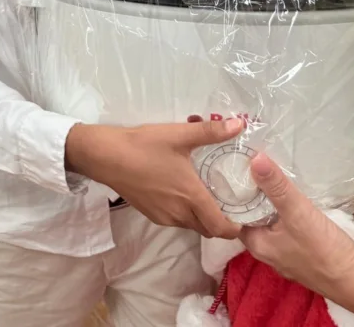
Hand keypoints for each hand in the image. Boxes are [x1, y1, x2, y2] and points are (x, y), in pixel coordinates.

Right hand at [66, 118, 243, 238]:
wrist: (107, 156)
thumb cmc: (145, 145)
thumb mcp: (180, 134)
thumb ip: (211, 132)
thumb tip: (240, 125)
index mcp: (191, 197)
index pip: (221, 228)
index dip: (236, 228)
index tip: (246, 215)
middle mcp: (180, 214)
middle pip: (208, 229)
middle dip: (222, 222)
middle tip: (231, 200)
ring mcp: (164, 217)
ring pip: (192, 226)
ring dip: (203, 217)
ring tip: (210, 193)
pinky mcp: (151, 214)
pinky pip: (177, 221)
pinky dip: (187, 214)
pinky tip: (185, 192)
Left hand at [240, 154, 353, 309]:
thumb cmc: (322, 249)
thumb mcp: (297, 212)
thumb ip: (276, 186)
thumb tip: (254, 157)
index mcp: (257, 244)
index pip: (235, 214)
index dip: (233, 190)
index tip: (234, 165)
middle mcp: (267, 249)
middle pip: (252, 215)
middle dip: (253, 191)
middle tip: (251, 161)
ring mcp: (286, 250)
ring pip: (271, 218)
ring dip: (271, 198)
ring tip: (269, 169)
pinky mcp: (302, 249)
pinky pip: (286, 224)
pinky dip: (285, 208)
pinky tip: (292, 192)